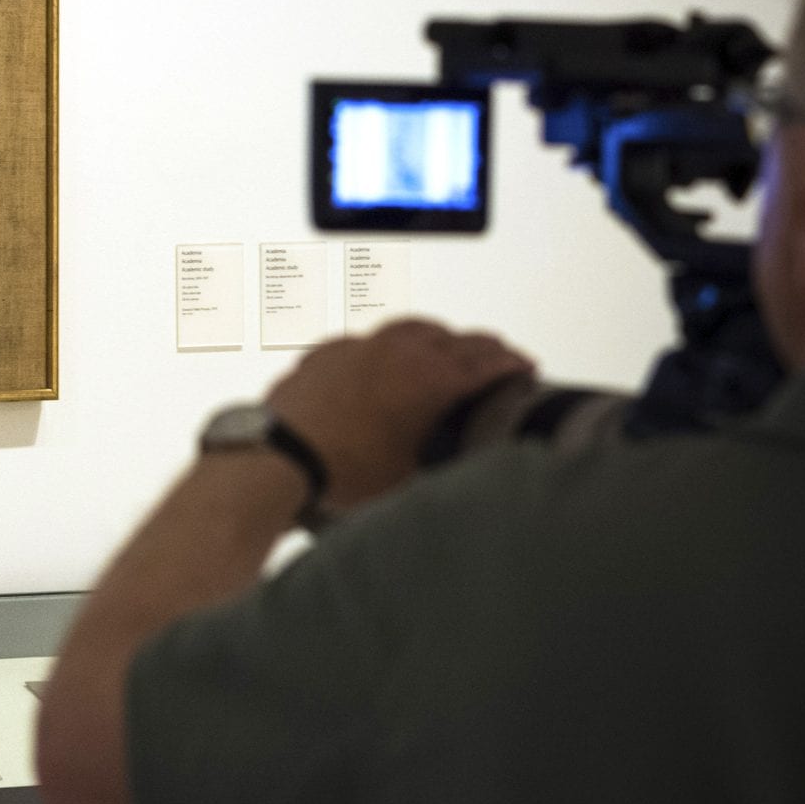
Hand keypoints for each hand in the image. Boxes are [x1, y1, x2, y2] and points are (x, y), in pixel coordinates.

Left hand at [266, 317, 532, 509]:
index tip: (523, 364)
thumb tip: (455, 463)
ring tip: (446, 345)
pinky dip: (389, 347)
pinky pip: (370, 339)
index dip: (511, 363)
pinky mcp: (329, 350)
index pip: (486, 362)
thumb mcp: (412, 475)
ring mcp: (361, 345)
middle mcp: (398, 351)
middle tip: (495, 353)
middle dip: (480, 346)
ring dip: (437, 336)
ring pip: (412, 327)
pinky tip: (387, 361)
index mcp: (430, 378)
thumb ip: (442, 459)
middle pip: (454, 338)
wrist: (280, 455)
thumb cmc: (340, 469)